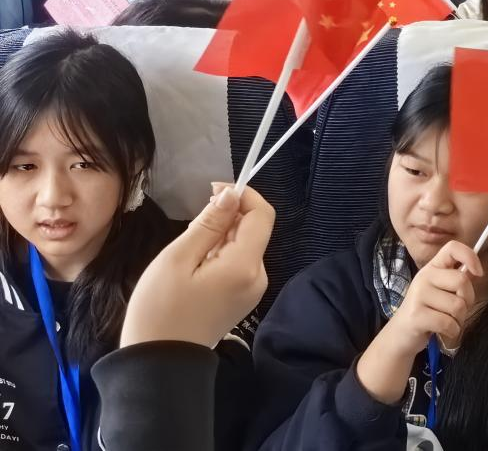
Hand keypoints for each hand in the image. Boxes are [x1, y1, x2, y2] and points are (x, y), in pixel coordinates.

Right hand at [119, 185, 274, 348]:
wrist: (158, 365)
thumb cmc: (159, 310)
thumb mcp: (177, 259)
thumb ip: (208, 224)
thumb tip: (232, 194)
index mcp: (245, 266)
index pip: (262, 215)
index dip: (243, 195)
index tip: (213, 190)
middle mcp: (258, 276)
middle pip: (254, 230)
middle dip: (229, 215)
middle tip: (193, 221)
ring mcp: (252, 290)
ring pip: (246, 246)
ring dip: (223, 235)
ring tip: (189, 248)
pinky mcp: (242, 299)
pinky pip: (239, 264)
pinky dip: (222, 253)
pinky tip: (196, 264)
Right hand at [383, 240, 481, 353]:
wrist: (401, 334)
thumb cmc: (428, 311)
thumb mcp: (441, 291)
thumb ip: (457, 280)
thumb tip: (477, 271)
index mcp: (433, 267)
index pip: (452, 248)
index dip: (470, 256)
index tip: (478, 272)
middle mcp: (424, 276)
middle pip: (462, 281)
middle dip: (468, 300)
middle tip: (458, 310)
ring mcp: (418, 295)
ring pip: (457, 305)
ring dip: (459, 320)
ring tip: (448, 322)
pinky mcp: (416, 315)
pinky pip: (449, 323)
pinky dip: (452, 331)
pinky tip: (443, 332)